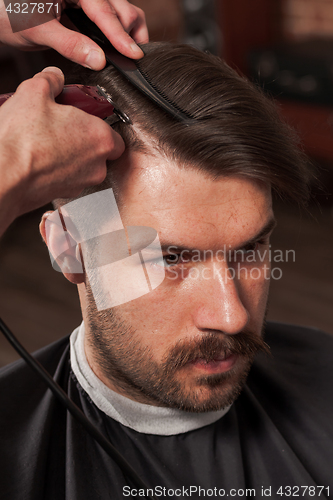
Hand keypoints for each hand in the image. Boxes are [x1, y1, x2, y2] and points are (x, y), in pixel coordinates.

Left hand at [0, 0, 147, 68]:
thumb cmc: (8, 13)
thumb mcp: (37, 30)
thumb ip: (69, 44)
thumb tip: (98, 60)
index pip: (103, 9)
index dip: (119, 34)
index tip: (133, 54)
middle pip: (119, 6)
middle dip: (128, 31)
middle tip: (131, 58)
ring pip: (120, 9)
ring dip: (127, 31)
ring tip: (127, 52)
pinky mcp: (86, 7)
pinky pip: (110, 17)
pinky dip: (117, 33)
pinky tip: (117, 48)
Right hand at [0, 66, 124, 235]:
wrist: (5, 175)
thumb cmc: (23, 141)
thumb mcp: (34, 93)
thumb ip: (50, 81)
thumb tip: (54, 77)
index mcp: (100, 138)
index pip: (115, 134)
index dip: (99, 124)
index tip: (84, 118)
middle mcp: (97, 165)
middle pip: (100, 151)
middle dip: (84, 140)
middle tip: (63, 128)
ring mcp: (82, 183)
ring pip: (84, 166)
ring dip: (71, 155)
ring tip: (47, 142)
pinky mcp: (65, 195)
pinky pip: (68, 179)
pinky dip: (58, 170)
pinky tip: (41, 159)